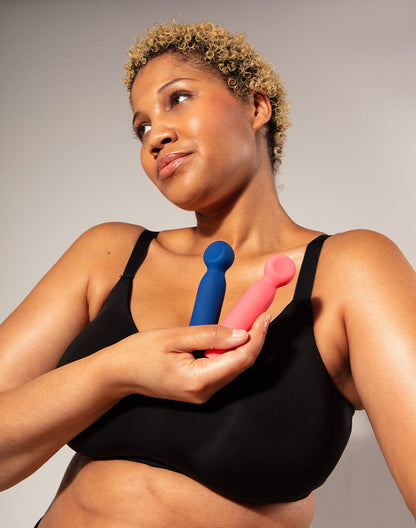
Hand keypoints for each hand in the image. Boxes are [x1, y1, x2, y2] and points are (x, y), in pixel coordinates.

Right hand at [107, 313, 270, 403]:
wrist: (118, 374)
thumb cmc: (140, 353)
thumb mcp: (173, 336)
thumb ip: (209, 335)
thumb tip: (241, 333)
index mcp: (197, 380)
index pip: (240, 359)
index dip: (256, 337)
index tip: (263, 316)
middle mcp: (204, 392)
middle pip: (241, 365)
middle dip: (254, 339)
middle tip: (260, 314)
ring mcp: (202, 393)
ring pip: (234, 367)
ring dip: (245, 344)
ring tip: (250, 320)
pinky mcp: (199, 389)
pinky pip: (223, 369)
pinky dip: (232, 351)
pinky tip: (233, 335)